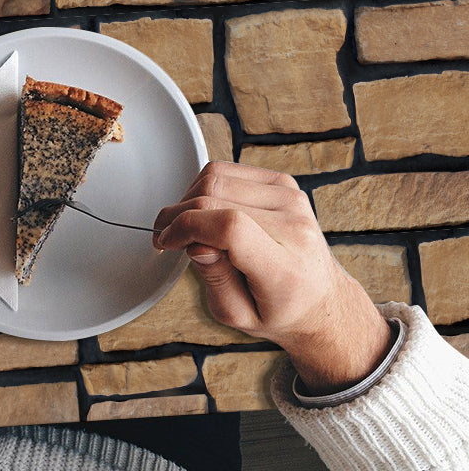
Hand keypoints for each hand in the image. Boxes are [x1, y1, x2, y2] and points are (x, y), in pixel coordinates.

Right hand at [152, 161, 392, 393]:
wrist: (321, 300)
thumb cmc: (280, 310)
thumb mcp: (238, 316)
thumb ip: (213, 279)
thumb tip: (195, 242)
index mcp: (284, 268)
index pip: (230, 227)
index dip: (188, 227)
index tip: (166, 240)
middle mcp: (293, 227)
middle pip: (217, 195)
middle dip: (179, 213)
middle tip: (167, 234)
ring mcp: (291, 200)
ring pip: (217, 177)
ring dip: (190, 198)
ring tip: (187, 223)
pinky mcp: (285, 184)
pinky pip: (229, 170)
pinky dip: (207, 186)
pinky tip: (206, 209)